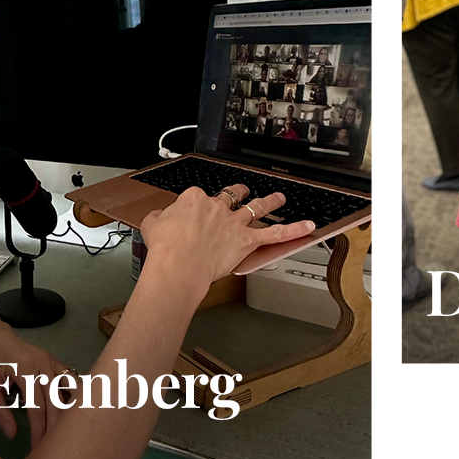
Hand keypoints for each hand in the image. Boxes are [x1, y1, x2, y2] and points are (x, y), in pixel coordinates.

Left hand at [0, 326, 74, 443]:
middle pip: (56, 400)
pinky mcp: (57, 362)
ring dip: (68, 411)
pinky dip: (74, 395)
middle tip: (52, 443)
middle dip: (54, 425)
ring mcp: (53, 361)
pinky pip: (71, 380)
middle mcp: (43, 364)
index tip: (37, 444)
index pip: (37, 405)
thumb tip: (12, 433)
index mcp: (25, 369)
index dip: (39, 427)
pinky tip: (74, 409)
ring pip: (69, 390)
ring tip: (66, 429)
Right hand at [139, 185, 315, 287]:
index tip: (195, 213)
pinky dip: (293, 230)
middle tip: (241, 193)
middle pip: (231, 196)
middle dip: (238, 193)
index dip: (198, 205)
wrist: (178, 265)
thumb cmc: (165, 249)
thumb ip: (157, 218)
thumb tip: (158, 217)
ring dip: (270, 202)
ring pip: (256, 207)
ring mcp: (234, 222)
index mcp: (194, 199)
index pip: (199, 196)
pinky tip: (307, 227)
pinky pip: (275, 234)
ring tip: (279, 198)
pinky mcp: (247, 240)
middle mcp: (218, 207)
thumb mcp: (152, 225)